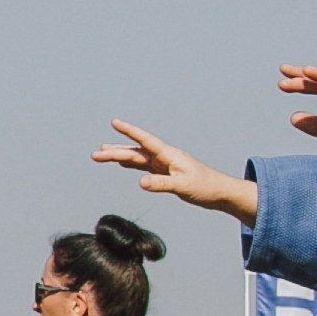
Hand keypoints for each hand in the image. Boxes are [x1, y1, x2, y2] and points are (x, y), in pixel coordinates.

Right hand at [96, 121, 255, 220]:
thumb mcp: (182, 187)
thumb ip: (161, 184)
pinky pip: (144, 166)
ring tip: (103, 154)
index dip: (130, 131)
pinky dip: (131, 164)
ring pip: (138, 158)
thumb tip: (140, 182)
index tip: (115, 122)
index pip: (145, 140)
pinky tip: (123, 163)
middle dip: (115, 151)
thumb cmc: (205, 187)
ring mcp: (165, 165)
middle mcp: (165, 157)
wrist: (220, 193)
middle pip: (136, 152)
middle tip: (96, 154)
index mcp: (169, 156)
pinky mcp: (166, 173)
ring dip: (120, 156)